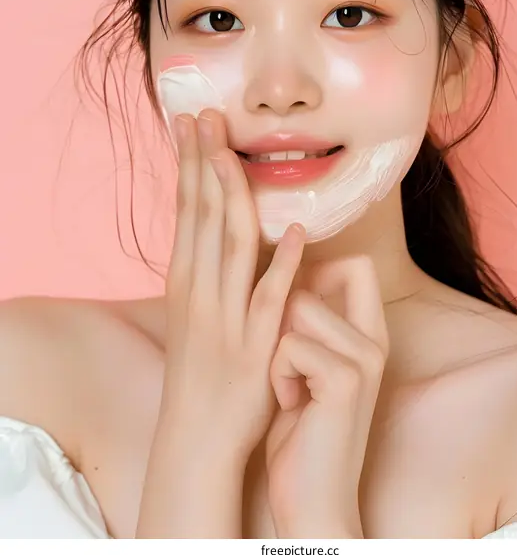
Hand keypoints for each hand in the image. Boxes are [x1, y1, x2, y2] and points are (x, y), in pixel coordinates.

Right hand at [162, 108, 304, 454]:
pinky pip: (269, 299)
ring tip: (234, 153)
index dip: (190, 164)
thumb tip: (212, 229)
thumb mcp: (193, 315)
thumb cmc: (201, 373)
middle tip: (203, 114)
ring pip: (228, 245)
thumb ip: (204, 272)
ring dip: (232, 195)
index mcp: (185, 282)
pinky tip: (293, 232)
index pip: (186, 210)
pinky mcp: (253, 346)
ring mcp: (225, 318)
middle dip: (203, 162)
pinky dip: (280, 265)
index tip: (190, 123)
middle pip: (201, 215)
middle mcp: (199, 292)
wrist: (196, 440)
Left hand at [265, 257, 388, 538]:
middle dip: (289, 306)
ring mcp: (365, 359)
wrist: (313, 504)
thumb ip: (306, 322)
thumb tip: (283, 269)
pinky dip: (276, 374)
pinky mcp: (347, 381)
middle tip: (288, 356)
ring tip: (288, 385)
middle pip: (327, 272)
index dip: (318, 266)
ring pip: (298, 305)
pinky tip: (291, 405)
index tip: (292, 297)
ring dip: (276, 345)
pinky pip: (288, 344)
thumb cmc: (299, 435)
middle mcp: (374, 341)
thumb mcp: (305, 366)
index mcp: (368, 335)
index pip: (357, 265)